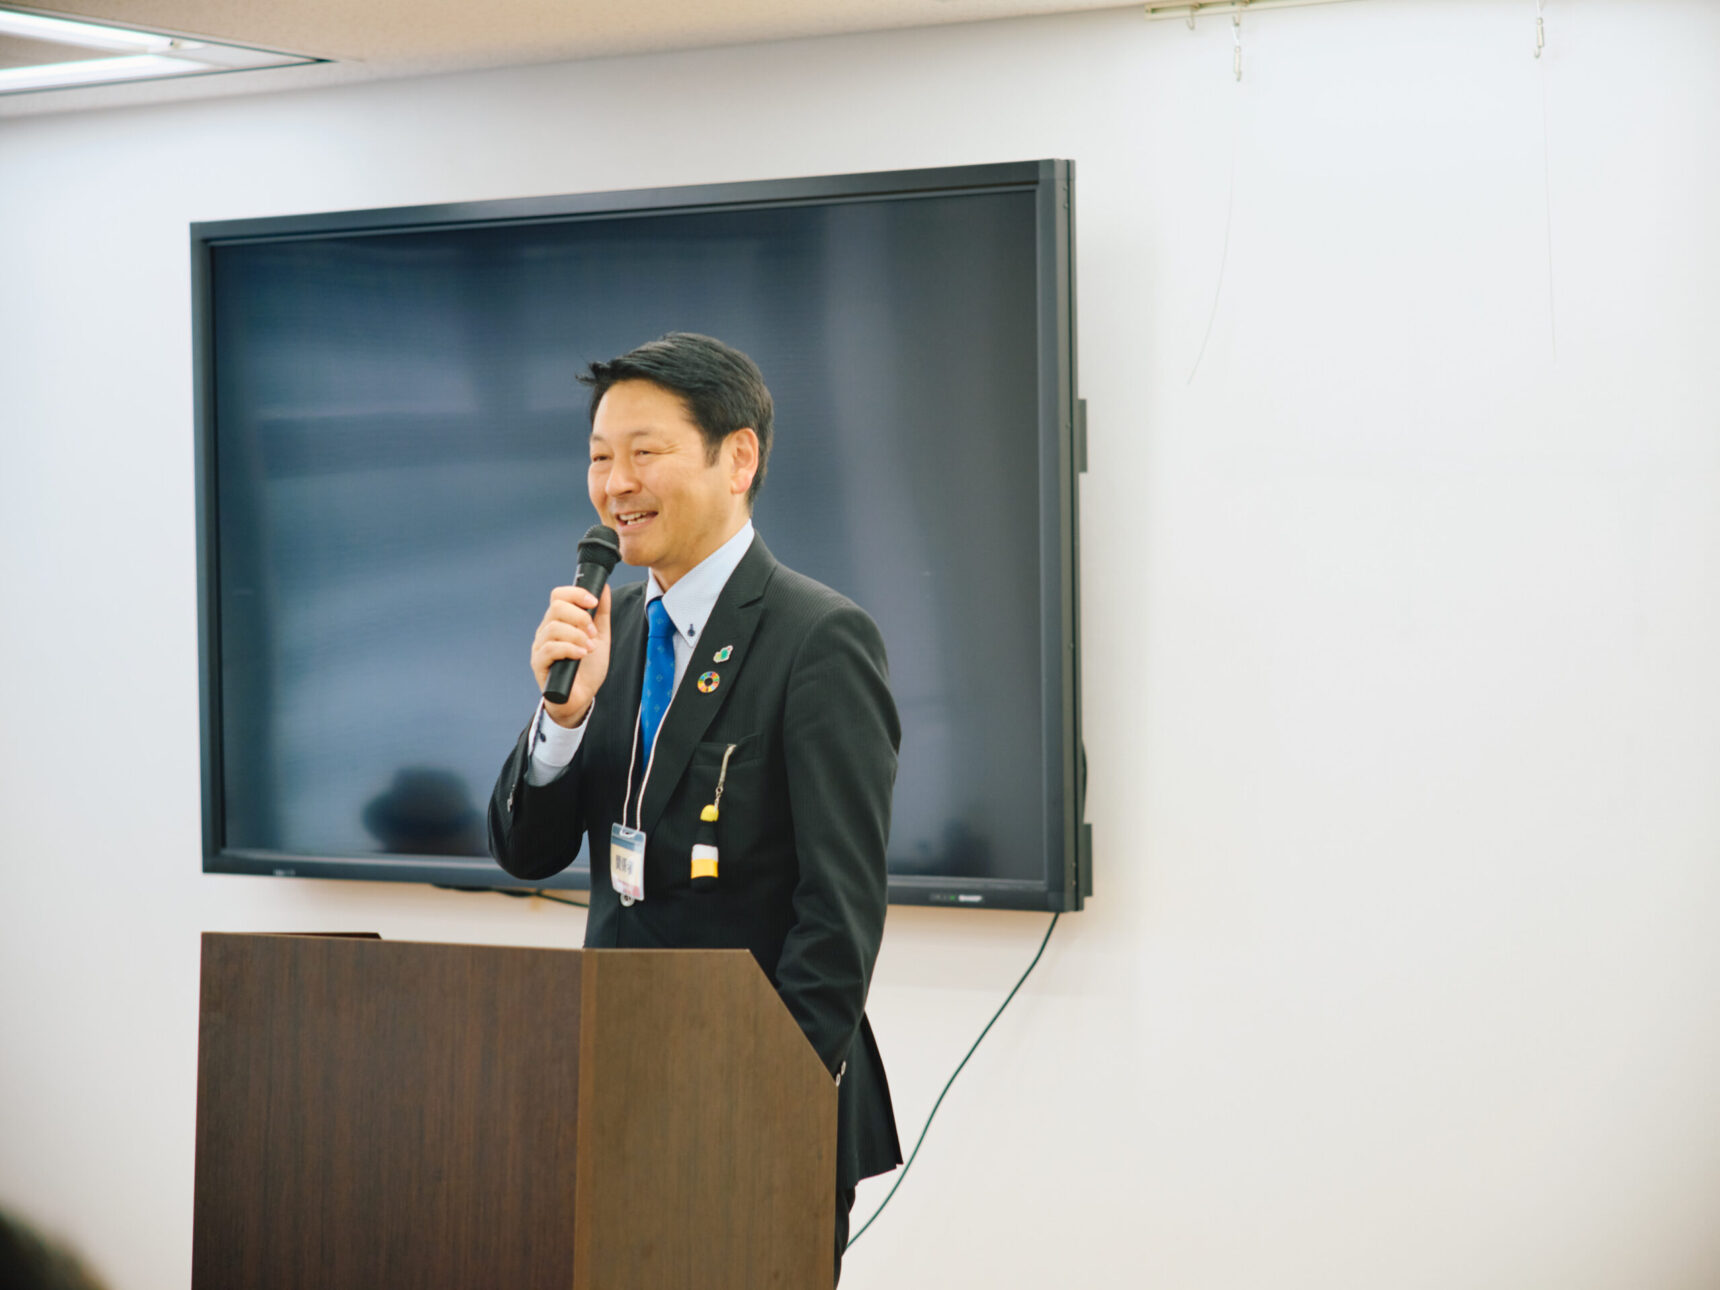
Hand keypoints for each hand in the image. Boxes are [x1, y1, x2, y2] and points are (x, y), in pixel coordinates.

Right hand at [531, 584, 611, 726]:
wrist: (582, 697)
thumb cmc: (588, 668)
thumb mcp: (600, 637)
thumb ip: (601, 613)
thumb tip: (604, 588)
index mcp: (559, 621)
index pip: (558, 596)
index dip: (576, 594)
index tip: (594, 602)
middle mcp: (546, 630)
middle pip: (556, 607)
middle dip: (580, 617)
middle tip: (592, 633)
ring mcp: (540, 647)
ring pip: (553, 628)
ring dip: (577, 636)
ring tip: (589, 648)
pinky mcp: (538, 664)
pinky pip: (550, 648)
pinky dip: (570, 649)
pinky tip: (581, 655)